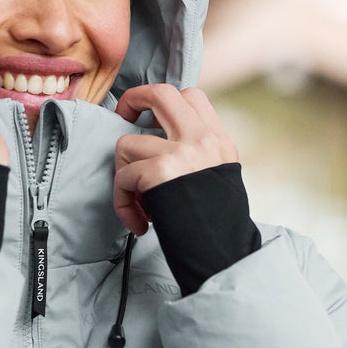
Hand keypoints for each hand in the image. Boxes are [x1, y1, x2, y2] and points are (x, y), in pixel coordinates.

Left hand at [113, 85, 238, 234]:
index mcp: (218, 141)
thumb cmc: (216, 226)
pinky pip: (123, 177)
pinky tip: (139, 222)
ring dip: (124, 175)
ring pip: (127, 143)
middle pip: (161, 93)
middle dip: (132, 99)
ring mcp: (181, 152)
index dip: (164, 101)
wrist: (225, 254)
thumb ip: (195, 158)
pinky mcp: (160, 171)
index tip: (149, 118)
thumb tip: (155, 147)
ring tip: (139, 201)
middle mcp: (202, 139)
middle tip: (122, 115)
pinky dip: (122, 202)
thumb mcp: (218, 180)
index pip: (191, 97)